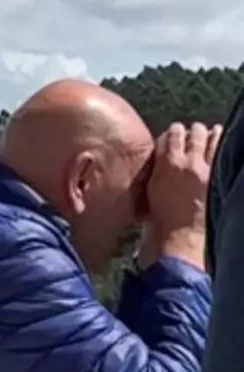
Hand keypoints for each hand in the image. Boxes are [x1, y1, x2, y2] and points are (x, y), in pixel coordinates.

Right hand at [138, 122, 222, 269]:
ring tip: (209, 134)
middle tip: (191, 136)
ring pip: (209, 136)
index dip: (173, 134)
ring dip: (207, 134)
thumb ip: (157, 170)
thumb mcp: (151, 191)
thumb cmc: (161, 220)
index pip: (170, 135)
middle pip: (191, 132)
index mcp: (165, 164)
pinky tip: (219, 143)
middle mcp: (185, 161)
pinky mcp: (216, 177)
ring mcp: (204, 168)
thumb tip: (163, 160)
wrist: (179, 238)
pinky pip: (220, 150)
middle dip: (191, 133)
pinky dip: (219, 142)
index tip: (174, 136)